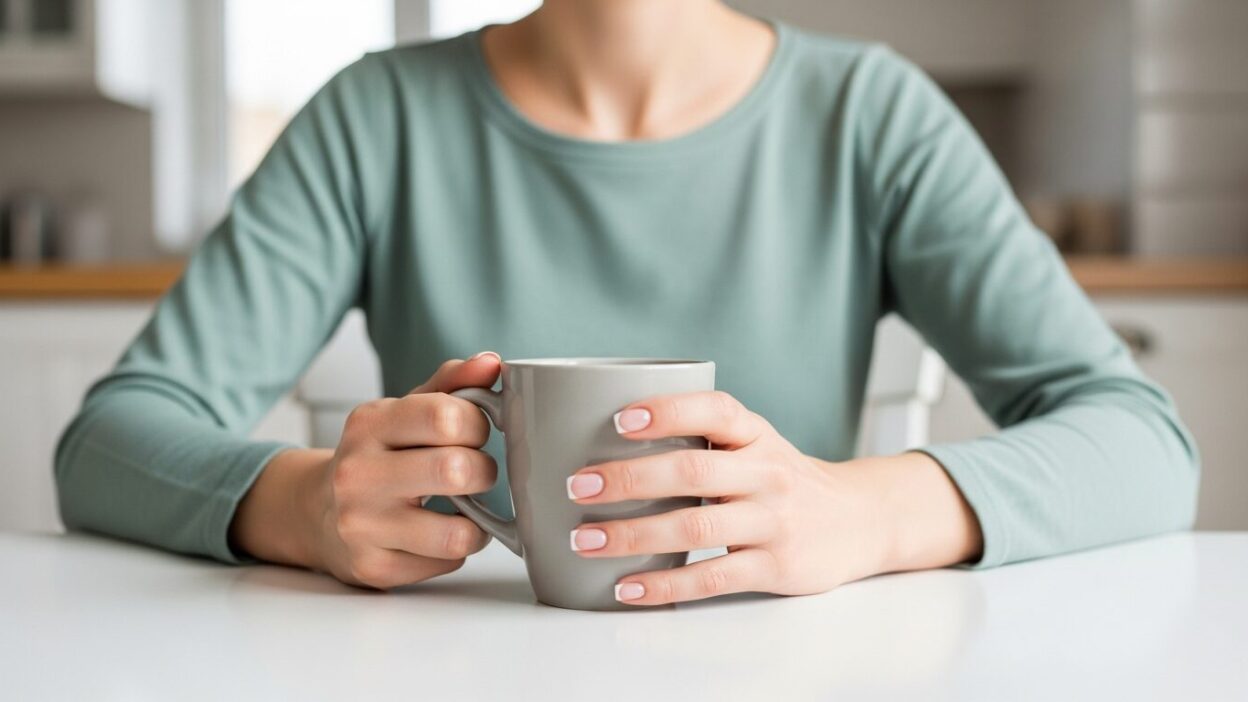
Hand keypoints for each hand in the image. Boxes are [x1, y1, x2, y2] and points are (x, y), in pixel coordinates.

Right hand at [230, 352, 504, 588]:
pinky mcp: (374, 567)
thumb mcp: (403, 412)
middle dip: (484, 472)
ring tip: (466, 512)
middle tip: (475, 473)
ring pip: (458, 532)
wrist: (314, 513)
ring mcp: (363, 525)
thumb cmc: (376, 457)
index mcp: (370, 424)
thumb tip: (491, 363)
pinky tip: (437, 535)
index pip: (447, 416)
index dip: (478, 424)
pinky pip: (447, 562)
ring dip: (477, 523)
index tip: (475, 433)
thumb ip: (450, 384)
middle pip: (456, 471)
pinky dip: (454, 549)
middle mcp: (359, 474)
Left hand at [566, 391, 982, 604]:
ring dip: (633, 535)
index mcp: (755, 434)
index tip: (619, 419)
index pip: (714, 410)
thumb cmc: (782, 478)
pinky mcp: (775, 566)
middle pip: (693, 470)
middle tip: (579, 484)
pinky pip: (711, 577)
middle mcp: (767, 472)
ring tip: (585, 539)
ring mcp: (772, 521)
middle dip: (630, 478)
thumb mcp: (754, 444)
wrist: (859, 520)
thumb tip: (602, 437)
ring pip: (695, 527)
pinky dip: (664, 585)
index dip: (667, 411)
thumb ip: (699, 437)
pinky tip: (627, 587)